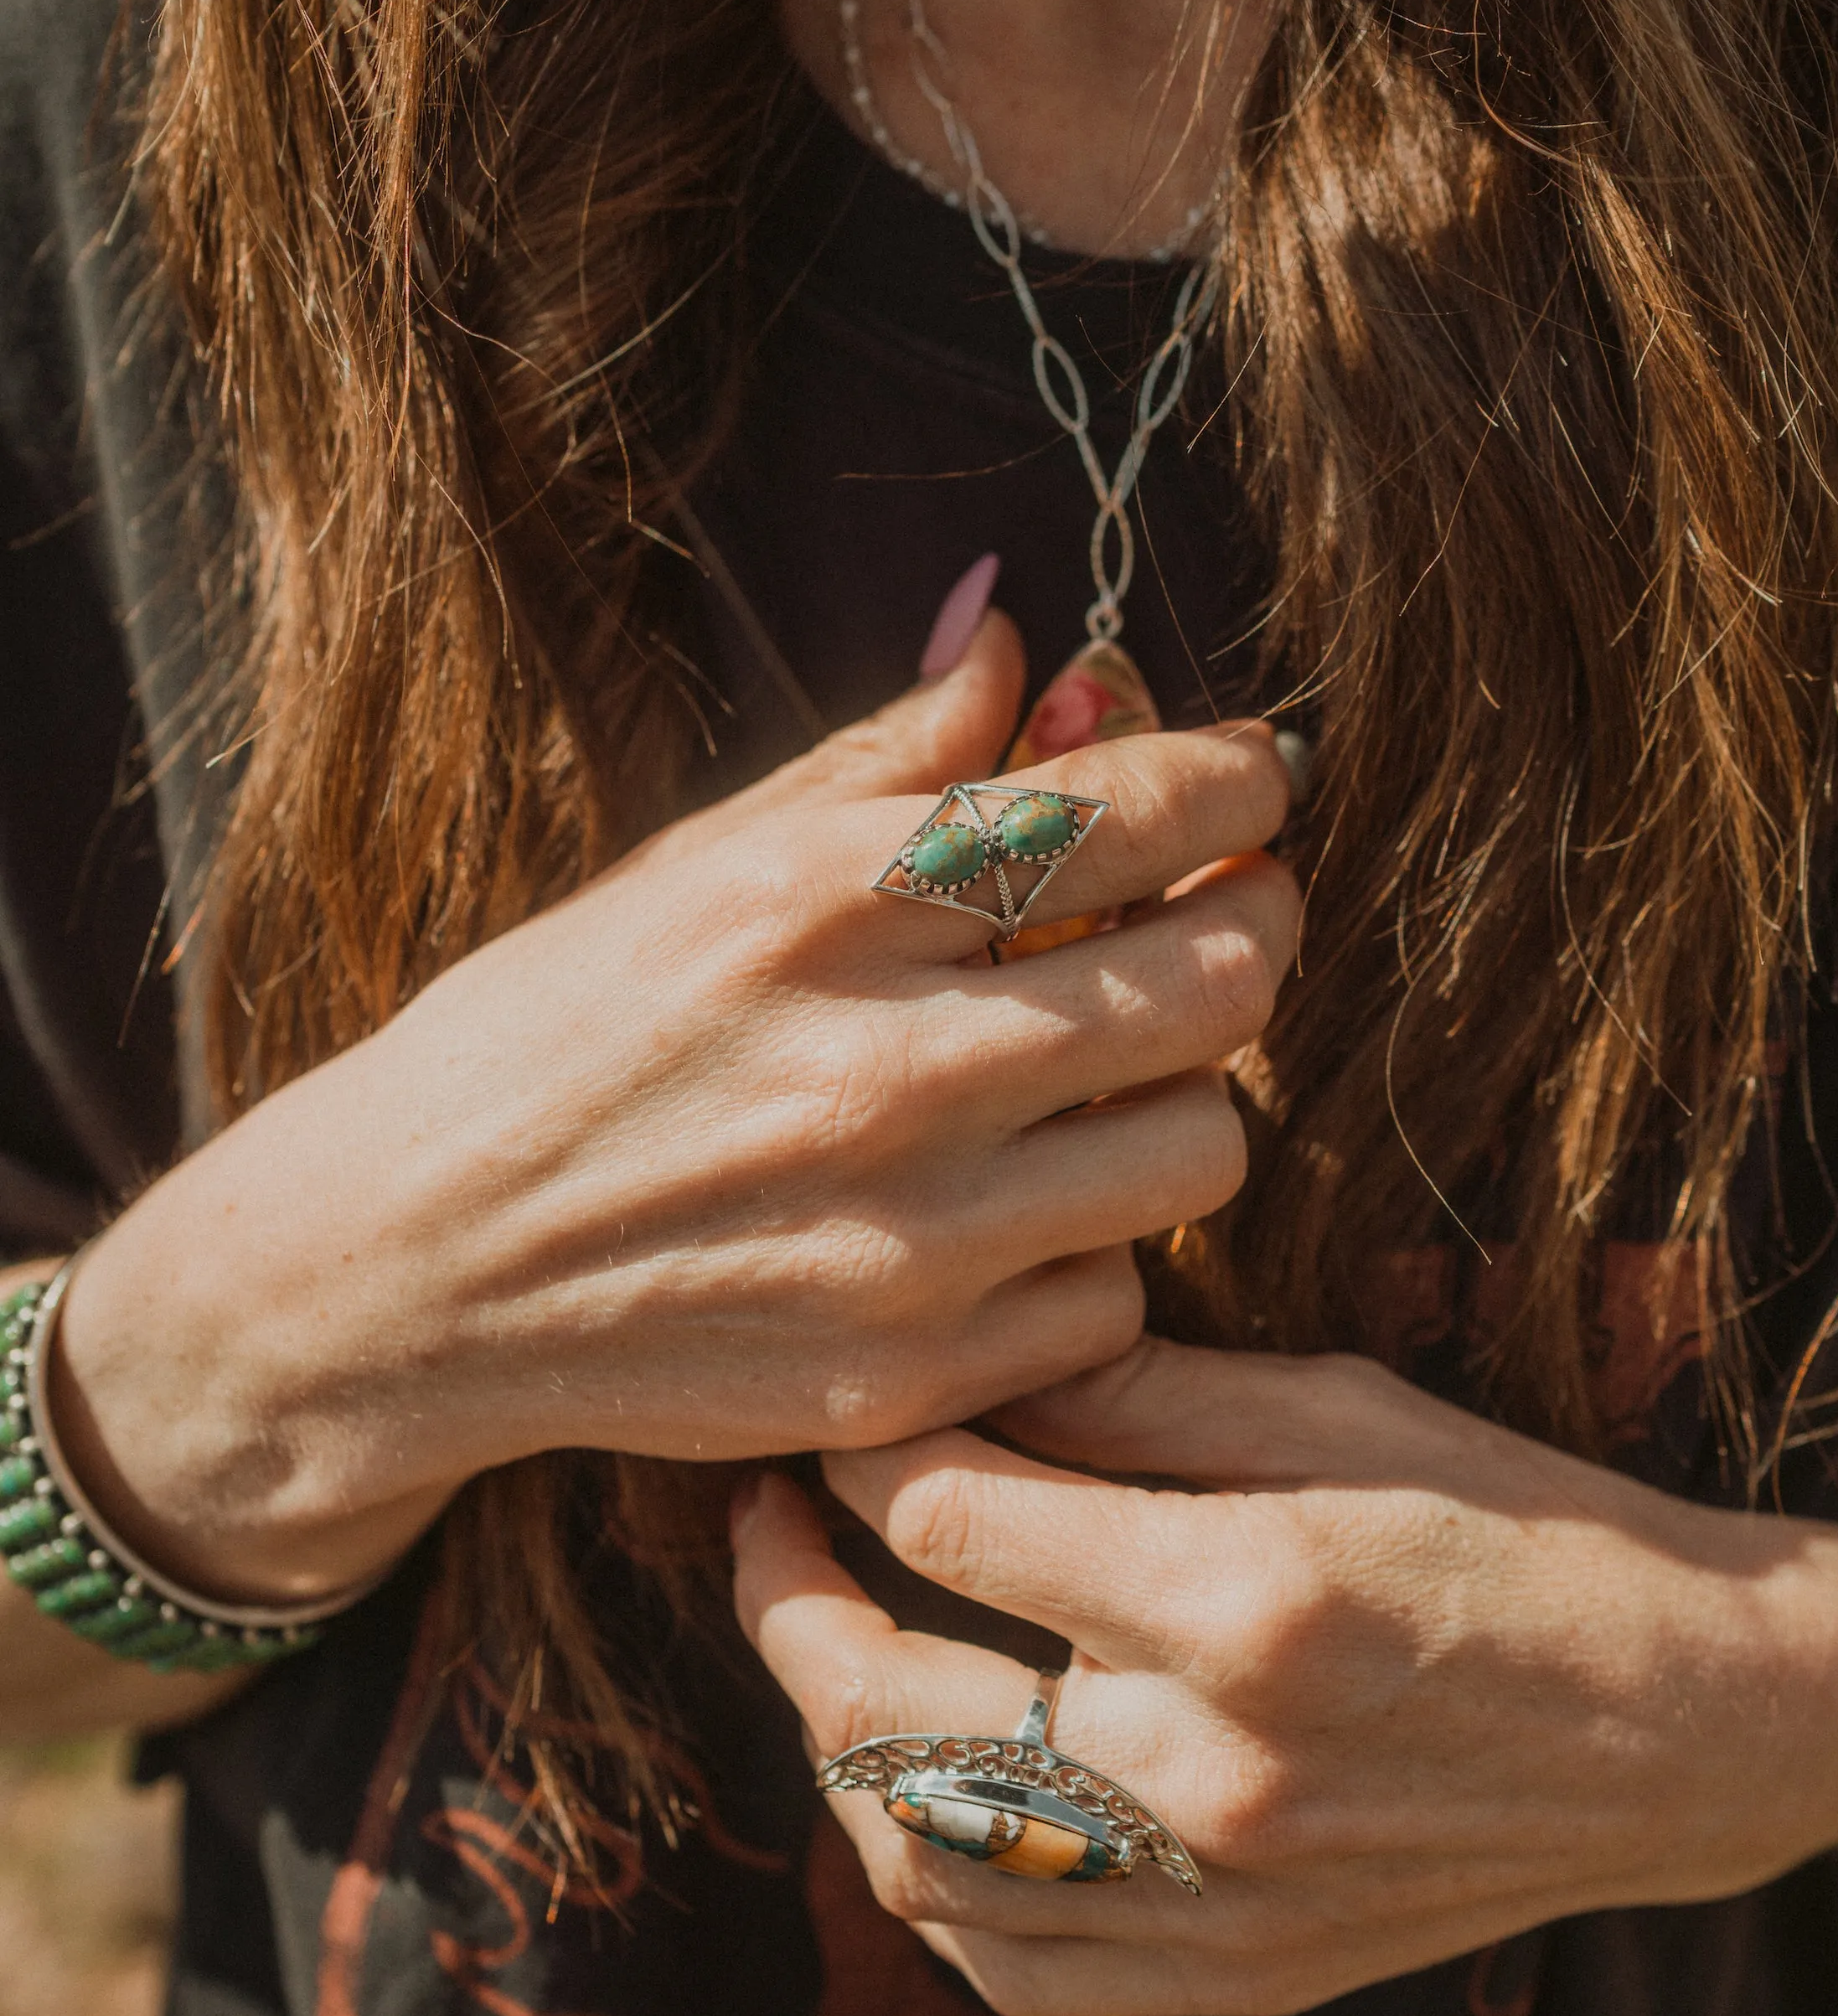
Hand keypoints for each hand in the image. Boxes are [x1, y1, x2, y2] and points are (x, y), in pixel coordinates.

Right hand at [50, 617, 1293, 1606]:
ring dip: (1186, 1098)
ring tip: (1111, 1077)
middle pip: (1220, 978)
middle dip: (1250, 924)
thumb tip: (1022, 638)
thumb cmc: (554, 1038)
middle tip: (1223, 914)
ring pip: (1206, 1147)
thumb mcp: (691, 863)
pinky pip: (1117, 1299)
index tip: (1250, 784)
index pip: (1126, 813)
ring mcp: (901, 1241)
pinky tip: (1015, 1213)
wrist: (409, 1267)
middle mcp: (876, 1067)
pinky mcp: (905, 1376)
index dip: (1236, 783)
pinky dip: (1093, 1251)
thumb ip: (883, 762)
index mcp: (817, 903)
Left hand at [733, 1336, 1837, 2015]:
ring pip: (917, 1861)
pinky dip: (928, 1880)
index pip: (947, 1519)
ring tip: (823, 1646)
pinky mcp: (1242, 1977)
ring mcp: (1224, 1901)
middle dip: (783, 1598)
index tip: (838, 1407)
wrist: (1695, 1723)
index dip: (860, 1451)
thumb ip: (1136, 1401)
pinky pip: (1012, 1967)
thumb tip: (961, 1372)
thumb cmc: (1526, 1525)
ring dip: (832, 1747)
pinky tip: (920, 1792)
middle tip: (759, 1519)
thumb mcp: (1344, 1407)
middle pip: (885, 1710)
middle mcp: (1217, 1771)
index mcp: (1246, 1597)